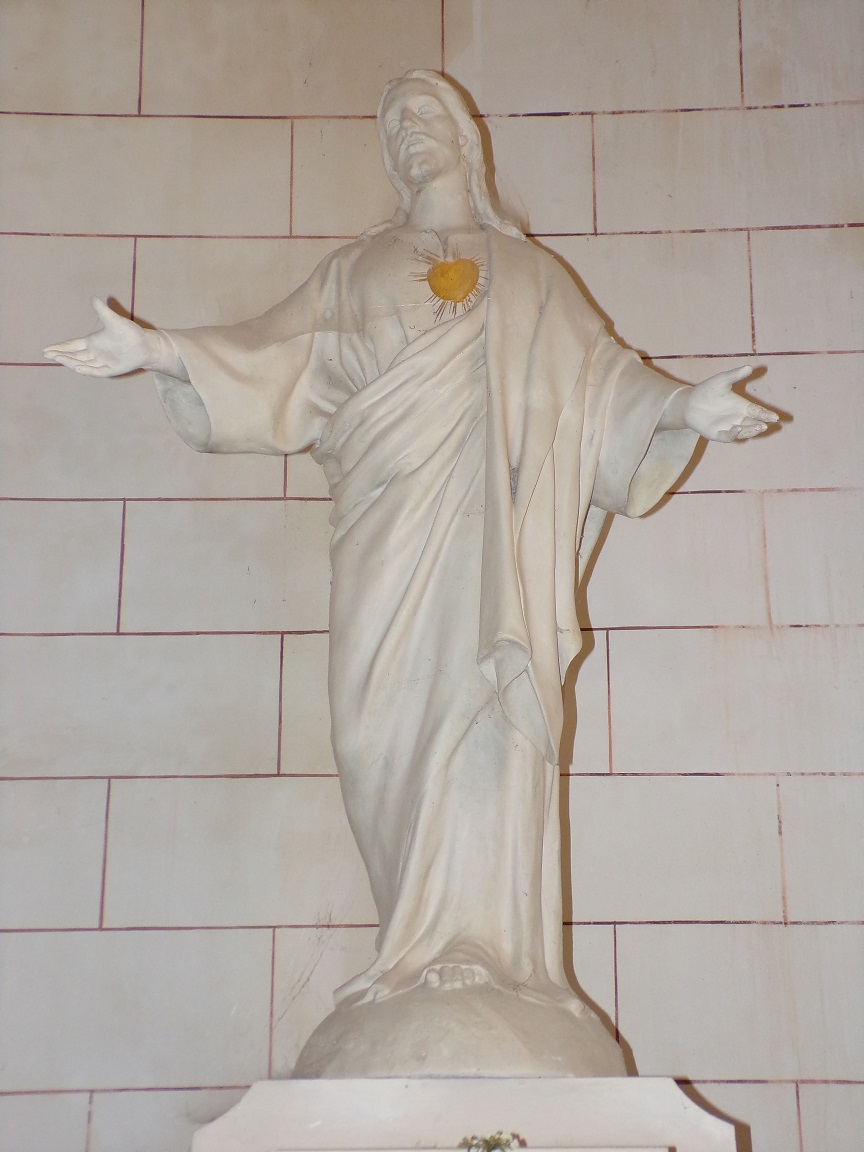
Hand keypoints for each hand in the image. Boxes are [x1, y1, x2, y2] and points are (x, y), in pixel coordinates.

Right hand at [44, 298, 158, 376]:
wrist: (145, 345)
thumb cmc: (129, 333)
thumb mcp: (114, 321)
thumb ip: (103, 311)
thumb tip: (94, 298)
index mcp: (92, 343)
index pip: (72, 346)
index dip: (60, 348)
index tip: (47, 349)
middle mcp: (95, 354)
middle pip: (74, 356)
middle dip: (61, 355)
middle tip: (47, 354)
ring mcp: (102, 363)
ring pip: (82, 364)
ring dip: (70, 362)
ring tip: (58, 359)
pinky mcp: (111, 370)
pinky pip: (96, 371)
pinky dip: (87, 370)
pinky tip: (77, 367)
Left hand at [685, 366, 778, 441]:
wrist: (689, 402)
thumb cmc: (707, 391)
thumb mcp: (722, 380)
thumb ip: (735, 375)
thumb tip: (749, 367)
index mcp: (742, 407)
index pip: (758, 412)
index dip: (767, 415)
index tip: (775, 417)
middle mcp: (738, 419)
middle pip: (753, 424)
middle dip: (760, 424)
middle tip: (767, 424)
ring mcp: (728, 428)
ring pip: (744, 432)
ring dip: (751, 430)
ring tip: (759, 426)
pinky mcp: (717, 434)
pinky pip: (727, 436)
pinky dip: (733, 434)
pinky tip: (737, 428)